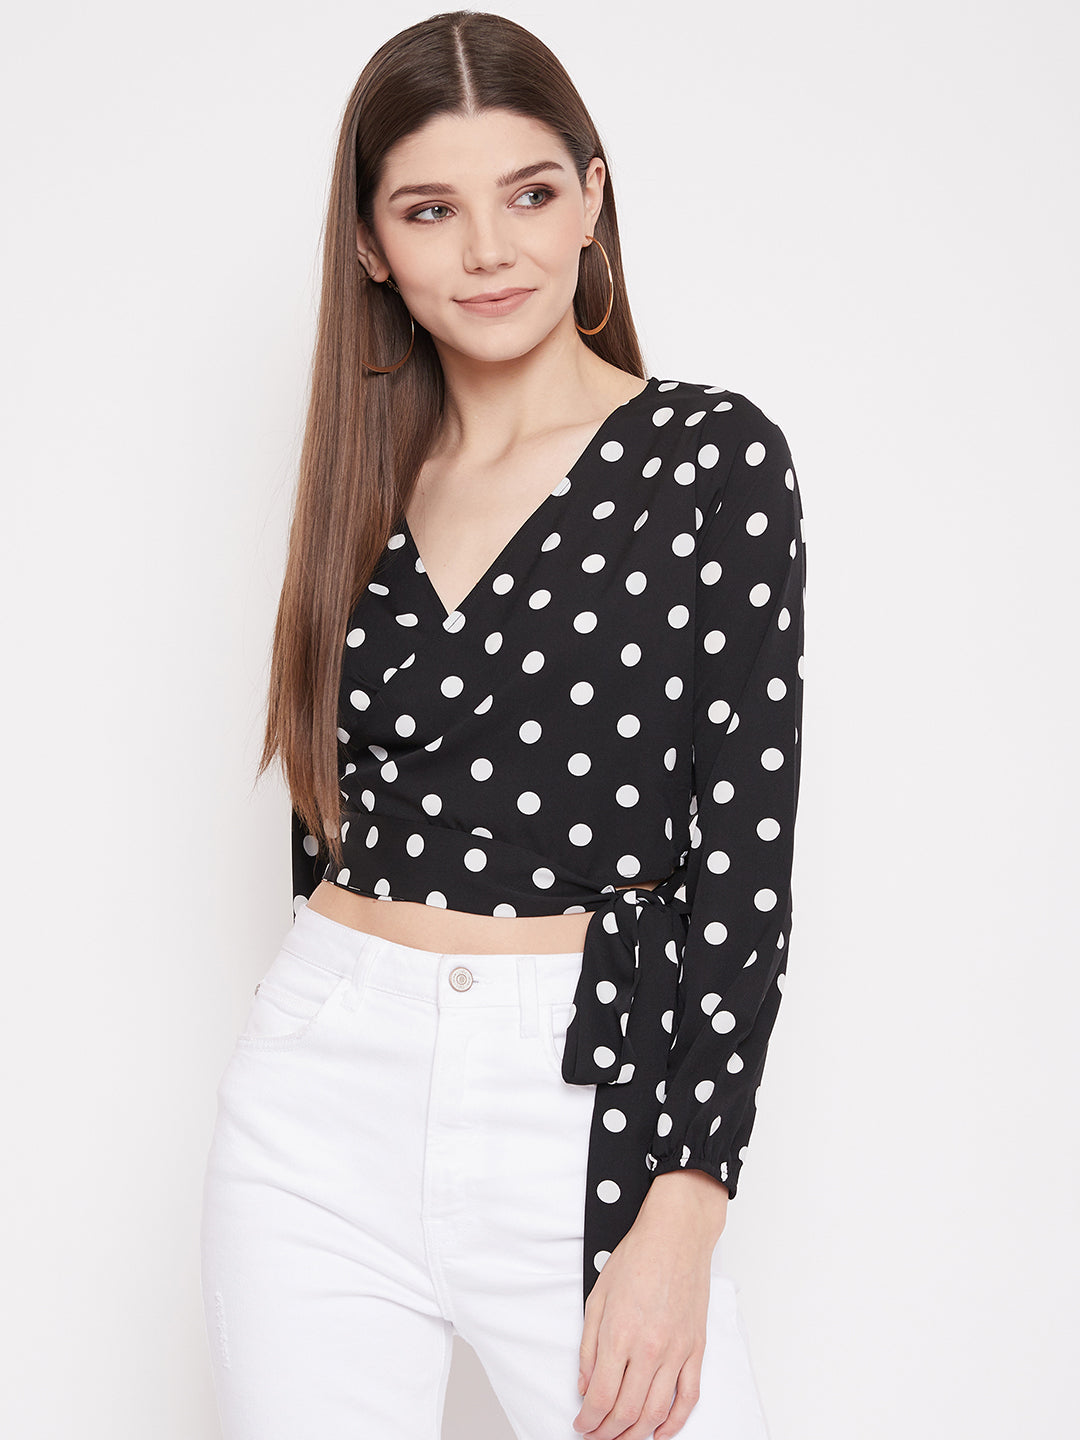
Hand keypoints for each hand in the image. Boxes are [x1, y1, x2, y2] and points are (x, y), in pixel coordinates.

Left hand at [572, 1176, 725, 1438]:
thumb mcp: (597, 1297)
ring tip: (622, 1438)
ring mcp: (676, 1351)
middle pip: (627, 1412)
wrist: (676, 1236)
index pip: (601, 1397)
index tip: (581, 1425)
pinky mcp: (696, 1349)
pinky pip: (688, 1397)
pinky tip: (660, 1432)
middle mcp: (649, 1348)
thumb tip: (586, 1385)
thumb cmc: (637, 1257)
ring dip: (636, 1434)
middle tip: (596, 1436)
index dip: (588, 1421)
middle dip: (607, 1433)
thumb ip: (589, 1346)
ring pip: (656, 1412)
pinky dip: (674, 1422)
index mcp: (619, 1334)